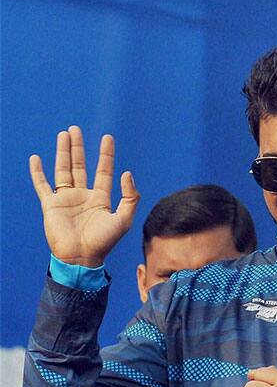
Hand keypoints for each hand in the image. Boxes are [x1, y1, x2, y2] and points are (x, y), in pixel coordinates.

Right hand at [29, 126, 139, 267]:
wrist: (81, 257)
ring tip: (63, 134)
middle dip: (79, 148)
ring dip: (62, 152)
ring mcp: (66, 199)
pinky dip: (38, 172)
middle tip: (76, 129)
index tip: (107, 138)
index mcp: (100, 198)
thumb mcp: (124, 219)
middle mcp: (83, 196)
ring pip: (63, 170)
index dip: (106, 155)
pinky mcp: (50, 205)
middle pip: (80, 166)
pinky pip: (42, 185)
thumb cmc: (104, 241)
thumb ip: (129, 197)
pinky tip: (36, 158)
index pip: (103, 171)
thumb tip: (126, 173)